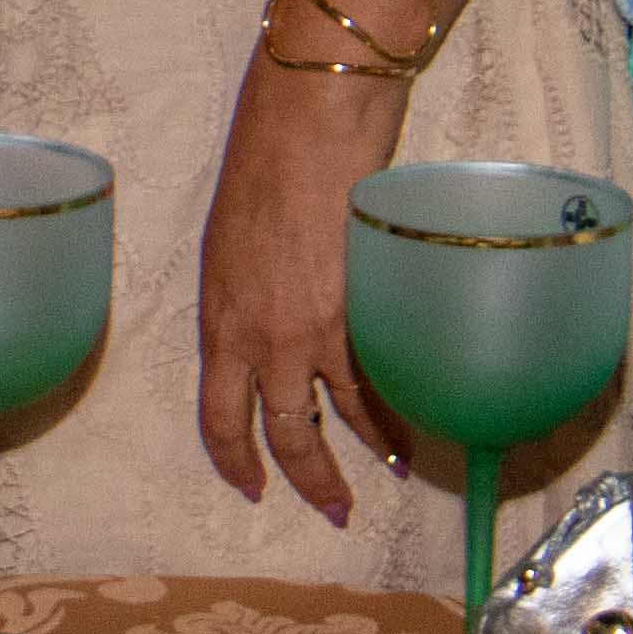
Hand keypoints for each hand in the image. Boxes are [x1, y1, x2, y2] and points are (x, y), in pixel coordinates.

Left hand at [193, 63, 406, 522]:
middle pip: (280, 433)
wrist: (308, 124)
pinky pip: (377, 382)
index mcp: (217, 319)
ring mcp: (310, 330)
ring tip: (392, 469)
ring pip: (339, 417)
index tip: (249, 486)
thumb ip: (246, 299)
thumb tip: (266, 331)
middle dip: (305, 480)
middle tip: (331, 509)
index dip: (233, 460)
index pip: (216, 416)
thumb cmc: (265, 165)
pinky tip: (415, 422)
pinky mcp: (358, 312)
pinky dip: (399, 410)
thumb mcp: (230, 244)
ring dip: (370, 451)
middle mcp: (257, 338)